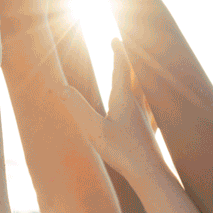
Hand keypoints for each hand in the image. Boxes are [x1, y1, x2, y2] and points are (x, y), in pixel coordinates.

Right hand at [62, 40, 166, 187]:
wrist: (150, 174)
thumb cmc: (123, 152)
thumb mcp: (94, 130)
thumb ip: (78, 108)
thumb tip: (60, 86)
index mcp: (124, 99)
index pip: (122, 69)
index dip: (118, 53)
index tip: (115, 39)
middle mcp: (138, 104)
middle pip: (137, 74)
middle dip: (131, 60)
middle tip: (129, 48)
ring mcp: (146, 117)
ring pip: (146, 89)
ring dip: (142, 76)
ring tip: (141, 71)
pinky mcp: (150, 131)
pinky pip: (151, 108)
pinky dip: (150, 100)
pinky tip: (152, 108)